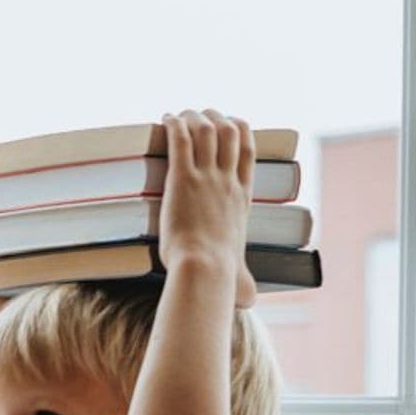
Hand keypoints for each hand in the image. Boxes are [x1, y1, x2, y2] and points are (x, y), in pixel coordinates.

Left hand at [161, 109, 257, 309]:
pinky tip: (165, 118)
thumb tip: (250, 300)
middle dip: (215, 116)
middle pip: (228, 132)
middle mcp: (227, 181)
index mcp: (242, 197)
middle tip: (199, 114)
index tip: (231, 122)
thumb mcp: (238, 274)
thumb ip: (244, 282)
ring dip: (193, 116)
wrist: (204, 269)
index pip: (247, 151)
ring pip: (206, 129)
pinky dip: (174, 124)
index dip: (240, 130)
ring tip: (180, 114)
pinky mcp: (183, 178)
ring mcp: (206, 177)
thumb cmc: (219, 275)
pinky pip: (181, 139)